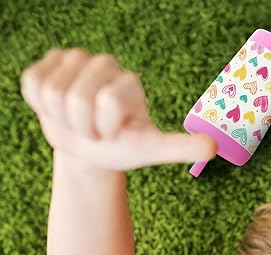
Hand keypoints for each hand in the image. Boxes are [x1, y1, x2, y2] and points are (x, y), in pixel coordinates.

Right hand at [20, 48, 215, 170]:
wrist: (91, 152)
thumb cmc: (123, 149)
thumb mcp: (152, 150)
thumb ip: (180, 148)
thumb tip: (213, 148)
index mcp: (130, 82)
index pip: (107, 102)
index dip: (105, 128)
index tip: (114, 134)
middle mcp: (103, 64)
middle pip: (77, 98)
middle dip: (83, 127)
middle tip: (95, 132)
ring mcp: (73, 61)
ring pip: (51, 92)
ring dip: (62, 119)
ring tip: (79, 123)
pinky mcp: (46, 64)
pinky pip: (32, 84)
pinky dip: (40, 108)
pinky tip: (58, 110)